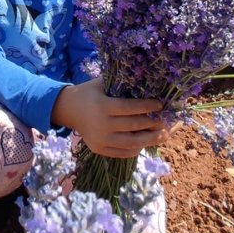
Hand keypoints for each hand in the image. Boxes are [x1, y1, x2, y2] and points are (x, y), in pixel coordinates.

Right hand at [51, 78, 177, 157]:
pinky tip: (146, 142)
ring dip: (150, 139)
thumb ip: (120, 83)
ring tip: (163, 135)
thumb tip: (145, 80)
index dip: (147, 107)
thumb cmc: (89, 93)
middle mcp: (101, 125)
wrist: (68, 110)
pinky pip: (123, 152)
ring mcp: (101, 140)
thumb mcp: (101, 83)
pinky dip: (137, 148)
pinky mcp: (100, 149)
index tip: (160, 105)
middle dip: (152, 124)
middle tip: (166, 121)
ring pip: (131, 143)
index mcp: (102, 106)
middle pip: (133, 126)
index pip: (129, 108)